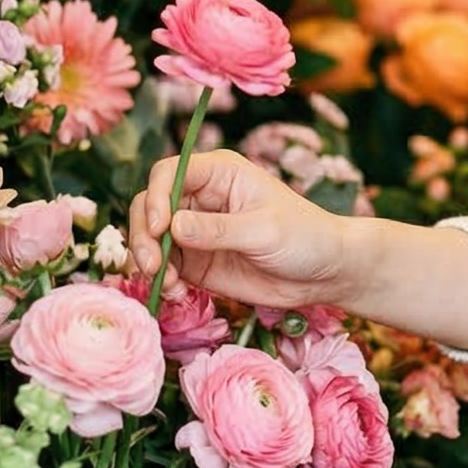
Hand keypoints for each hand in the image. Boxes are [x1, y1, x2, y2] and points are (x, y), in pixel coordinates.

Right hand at [129, 148, 356, 312]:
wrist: (324, 273)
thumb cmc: (305, 237)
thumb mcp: (264, 231)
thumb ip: (218, 229)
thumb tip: (172, 227)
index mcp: (220, 173)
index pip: (169, 173)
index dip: (156, 198)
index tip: (161, 229)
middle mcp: (200, 198)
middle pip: (149, 206)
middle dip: (143, 236)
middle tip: (153, 267)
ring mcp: (194, 231)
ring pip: (149, 239)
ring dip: (148, 263)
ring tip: (170, 286)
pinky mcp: (195, 262)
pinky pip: (162, 268)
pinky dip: (161, 282)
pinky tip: (179, 294)